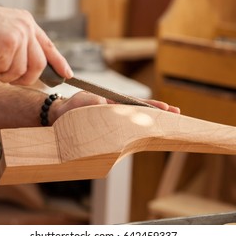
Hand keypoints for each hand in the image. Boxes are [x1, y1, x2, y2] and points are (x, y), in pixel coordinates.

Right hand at [0, 1, 72, 84]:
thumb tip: (36, 69)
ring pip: (20, 71)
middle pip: (38, 65)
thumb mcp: (6, 32)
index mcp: (28, 23)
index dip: (59, 62)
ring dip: (2, 74)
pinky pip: (5, 70)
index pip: (49, 46)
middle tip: (7, 77)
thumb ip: (22, 45)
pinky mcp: (8, 43)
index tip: (67, 75)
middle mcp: (27, 27)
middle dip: (24, 78)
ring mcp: (18, 35)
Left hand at [50, 91, 179, 124]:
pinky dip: (139, 131)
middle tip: (176, 113)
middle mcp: (115, 109)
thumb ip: (99, 104)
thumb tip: (111, 108)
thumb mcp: (86, 102)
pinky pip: (126, 129)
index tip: (167, 108)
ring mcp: (113, 119)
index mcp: (112, 101)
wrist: (59, 117)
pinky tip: (149, 133)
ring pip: (136, 120)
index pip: (136, 103)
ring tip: (169, 121)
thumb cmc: (71, 108)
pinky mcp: (108, 129)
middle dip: (158, 112)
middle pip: (141, 110)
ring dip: (151, 121)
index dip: (152, 106)